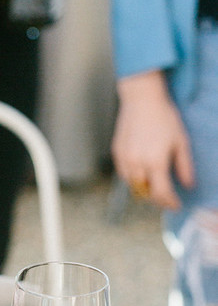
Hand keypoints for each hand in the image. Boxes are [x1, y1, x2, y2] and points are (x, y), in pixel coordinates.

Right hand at [112, 71, 194, 210]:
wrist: (142, 100)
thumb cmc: (164, 118)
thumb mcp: (181, 142)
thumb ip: (184, 166)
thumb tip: (189, 185)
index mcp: (155, 162)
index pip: (161, 193)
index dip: (169, 202)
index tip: (176, 205)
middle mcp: (137, 163)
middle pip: (145, 193)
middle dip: (157, 198)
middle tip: (166, 197)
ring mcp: (125, 159)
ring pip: (132, 185)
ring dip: (144, 189)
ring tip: (154, 186)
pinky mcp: (117, 153)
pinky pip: (124, 174)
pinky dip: (133, 178)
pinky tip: (142, 172)